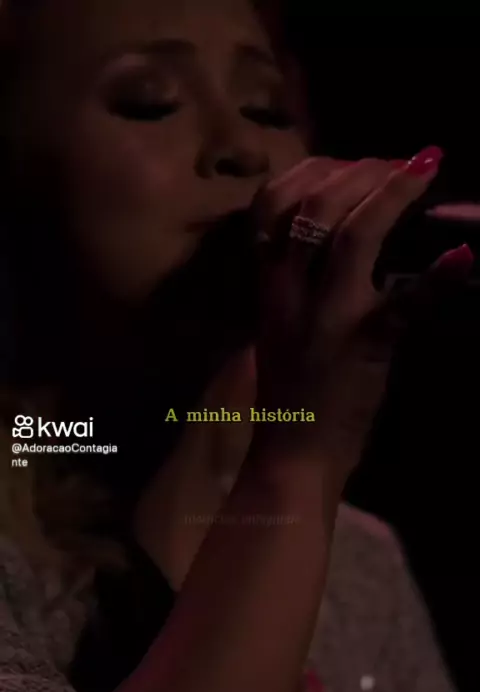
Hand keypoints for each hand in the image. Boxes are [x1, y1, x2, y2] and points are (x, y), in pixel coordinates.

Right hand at [250, 150, 471, 484]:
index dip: (313, 168)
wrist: (293, 451)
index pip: (273, 202)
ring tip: (424, 169)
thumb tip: (339, 234)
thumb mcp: (282, 324)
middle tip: (402, 161)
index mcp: (268, 284)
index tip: (350, 159)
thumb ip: (300, 278)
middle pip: (318, 207)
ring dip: (393, 194)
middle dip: (363, 170)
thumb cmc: (292, 390)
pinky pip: (405, 305)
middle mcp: (290, 291)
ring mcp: (329, 317)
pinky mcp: (366, 346)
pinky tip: (464, 257)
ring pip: (354, 236)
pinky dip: (440, 279)